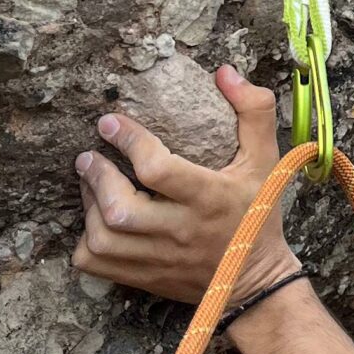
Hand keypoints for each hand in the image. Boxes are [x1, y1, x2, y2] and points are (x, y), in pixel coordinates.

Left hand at [74, 65, 296, 308]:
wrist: (254, 281)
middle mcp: (181, 231)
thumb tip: (224, 72)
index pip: (157, 169)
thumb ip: (253, 111)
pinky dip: (86, 241)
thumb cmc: (258, 214)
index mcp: (210, 197)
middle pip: (120, 209)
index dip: (128, 141)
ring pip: (103, 238)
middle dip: (96, 177)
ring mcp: (160, 259)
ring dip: (88, 206)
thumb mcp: (267, 160)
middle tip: (88, 156)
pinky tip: (96, 219)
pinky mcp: (144, 278)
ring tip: (89, 182)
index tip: (110, 121)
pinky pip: (97, 264)